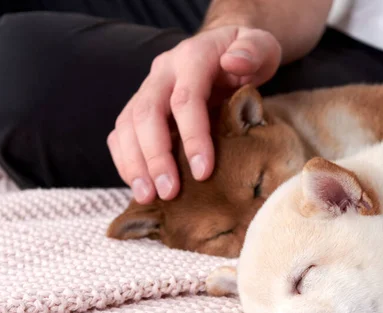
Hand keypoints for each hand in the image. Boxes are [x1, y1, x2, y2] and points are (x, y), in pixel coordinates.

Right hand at [107, 26, 281, 203]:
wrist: (225, 48)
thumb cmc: (248, 55)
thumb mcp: (261, 47)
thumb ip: (253, 51)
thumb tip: (234, 62)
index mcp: (192, 57)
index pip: (186, 99)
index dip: (192, 136)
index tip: (203, 172)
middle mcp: (162, 72)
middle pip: (147, 114)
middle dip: (156, 157)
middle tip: (168, 192)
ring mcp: (147, 89)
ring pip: (127, 125)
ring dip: (134, 164)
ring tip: (147, 196)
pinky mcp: (140, 107)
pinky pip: (121, 134)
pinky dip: (126, 161)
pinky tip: (140, 186)